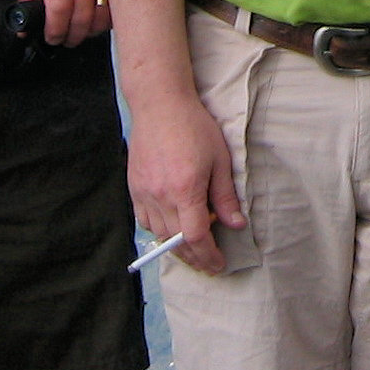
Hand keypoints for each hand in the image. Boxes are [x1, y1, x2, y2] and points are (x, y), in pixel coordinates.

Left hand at [20, 0, 108, 45]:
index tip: (52, 37)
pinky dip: (105, 22)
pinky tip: (96, 21)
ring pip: (100, 17)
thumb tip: (24, 29)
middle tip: (66, 39)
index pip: (58, 8)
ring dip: (90, 32)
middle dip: (72, 36)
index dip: (55, 30)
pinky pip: (114, 10)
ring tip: (81, 32)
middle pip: (81, 17)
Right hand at [127, 88, 244, 274]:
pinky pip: (145, 221)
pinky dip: (159, 231)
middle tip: (209, 264)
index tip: (219, 264)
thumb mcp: (220, 159)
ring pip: (159, 235)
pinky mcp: (134, 188)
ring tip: (193, 249)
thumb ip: (225, 196)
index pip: (196, 238)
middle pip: (176, 242)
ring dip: (176, 247)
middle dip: (195, 258)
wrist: (160, 105)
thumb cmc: (194, 127)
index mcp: (186, 190)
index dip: (208, 256)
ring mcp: (144, 193)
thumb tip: (236, 225)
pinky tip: (172, 227)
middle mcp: (161, 196)